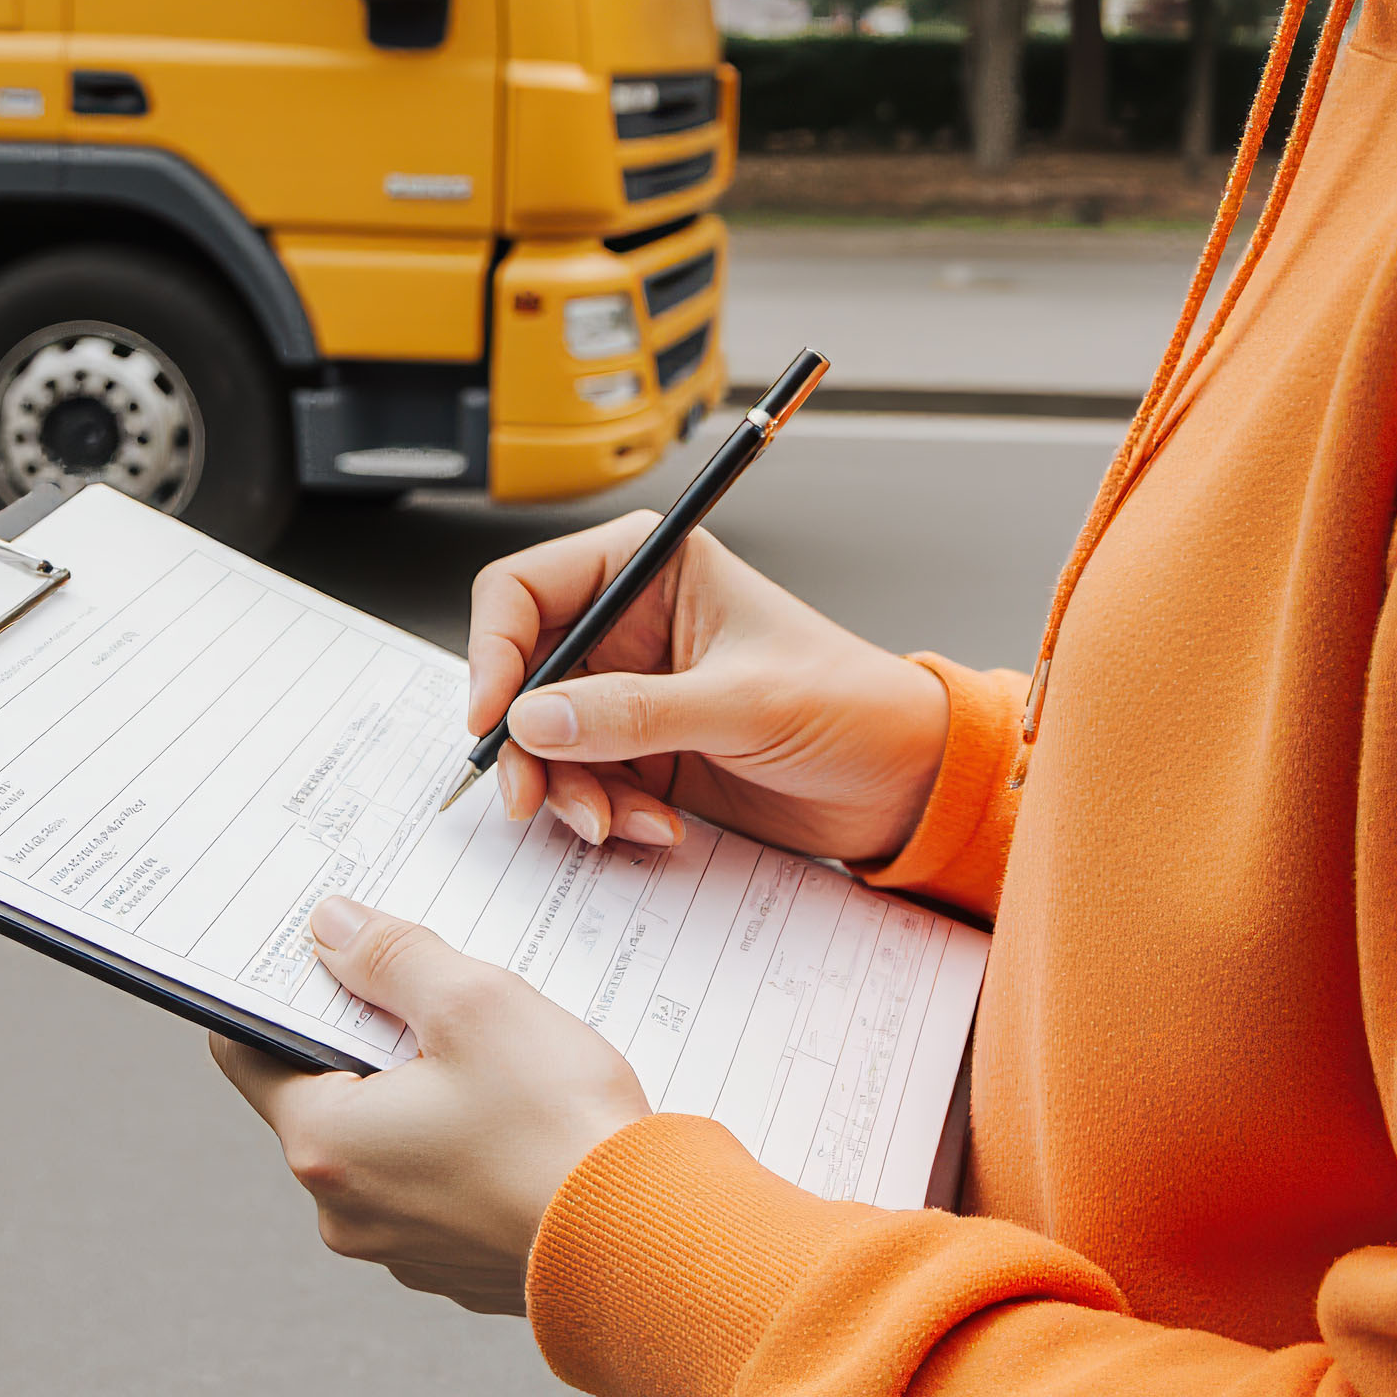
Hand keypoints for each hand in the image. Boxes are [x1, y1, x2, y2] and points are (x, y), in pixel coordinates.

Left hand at [213, 895, 647, 1313]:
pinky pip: (443, 1191)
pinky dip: (471, 1154)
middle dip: (379, 1044)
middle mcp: (345, 1212)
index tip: (333, 959)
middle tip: (446, 1005)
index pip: (248, 1053)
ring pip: (392, 1146)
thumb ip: (392, 957)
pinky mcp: (460, 1269)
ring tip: (508, 1069)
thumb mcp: (475, 1004)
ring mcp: (403, 1250)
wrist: (650, 1246)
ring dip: (430, 1100)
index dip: (286, 995)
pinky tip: (530, 1129)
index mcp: (326, 1144)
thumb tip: (333, 927)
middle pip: (330, 1097)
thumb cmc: (560, 1128)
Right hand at [467, 512, 952, 863]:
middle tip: (532, 798)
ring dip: (567, 790)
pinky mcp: (644, 754)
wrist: (904, 782)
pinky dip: (602, 812)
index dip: (494, 650)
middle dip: (524, 743)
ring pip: (544, 740)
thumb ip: (633, 712)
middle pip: (521, 675)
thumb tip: (534, 718)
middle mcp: (631, 626)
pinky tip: (654, 827)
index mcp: (653, 569)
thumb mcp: (742, 704)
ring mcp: (633, 694)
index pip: (526, 589)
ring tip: (615, 822)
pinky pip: (583, 783)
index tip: (492, 717)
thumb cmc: (853, 705)